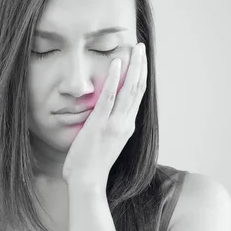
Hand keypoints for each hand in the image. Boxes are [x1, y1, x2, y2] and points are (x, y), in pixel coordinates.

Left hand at [62, 42, 147, 189]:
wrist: (88, 183)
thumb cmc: (90, 166)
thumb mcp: (104, 142)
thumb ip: (106, 126)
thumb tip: (100, 114)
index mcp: (126, 126)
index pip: (137, 96)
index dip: (141, 76)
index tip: (141, 60)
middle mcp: (125, 123)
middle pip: (138, 88)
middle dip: (141, 65)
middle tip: (142, 47)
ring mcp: (115, 123)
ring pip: (129, 89)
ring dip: (133, 66)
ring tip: (136, 48)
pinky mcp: (101, 124)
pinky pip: (109, 96)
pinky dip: (114, 78)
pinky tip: (116, 62)